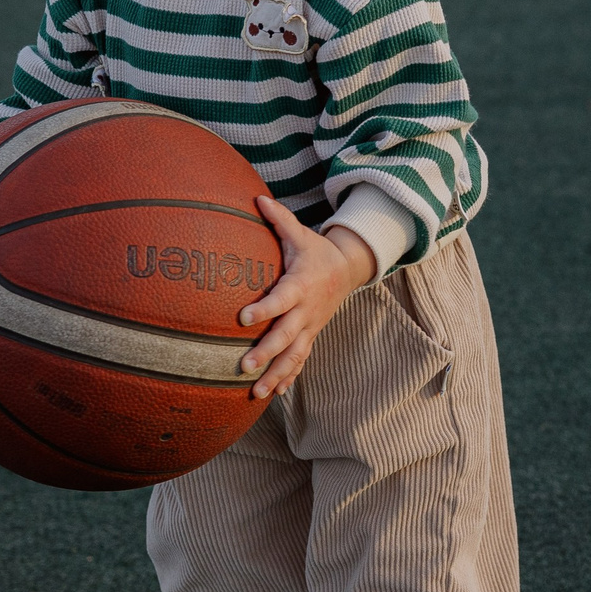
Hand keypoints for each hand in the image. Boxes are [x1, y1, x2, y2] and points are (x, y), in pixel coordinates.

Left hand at [238, 197, 376, 398]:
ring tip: (256, 392)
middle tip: (243, 366)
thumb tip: (256, 198)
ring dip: (275, 374)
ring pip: (294, 355)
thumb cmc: (315, 251)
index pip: (280, 299)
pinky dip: (289, 377)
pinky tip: (274, 393)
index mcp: (300, 285)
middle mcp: (306, 311)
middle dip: (266, 353)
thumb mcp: (300, 234)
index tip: (242, 317)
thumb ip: (279, 219)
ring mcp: (310, 327)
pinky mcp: (311, 335)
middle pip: (286, 336)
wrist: (348, 270)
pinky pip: (301, 360)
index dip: (263, 308)